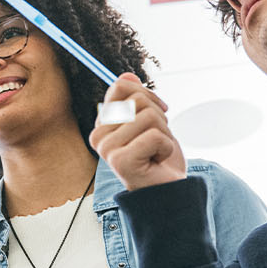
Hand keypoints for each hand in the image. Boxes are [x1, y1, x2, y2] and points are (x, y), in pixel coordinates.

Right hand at [89, 74, 185, 190]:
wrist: (167, 192)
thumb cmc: (157, 158)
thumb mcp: (150, 122)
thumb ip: (135, 100)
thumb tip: (127, 75)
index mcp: (102, 123)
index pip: (121, 86)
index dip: (147, 95)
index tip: (159, 112)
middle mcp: (99, 135)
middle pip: (138, 99)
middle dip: (159, 117)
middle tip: (157, 140)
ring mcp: (107, 149)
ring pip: (149, 117)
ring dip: (164, 134)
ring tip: (157, 152)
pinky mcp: (121, 161)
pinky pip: (155, 136)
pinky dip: (166, 147)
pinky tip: (157, 161)